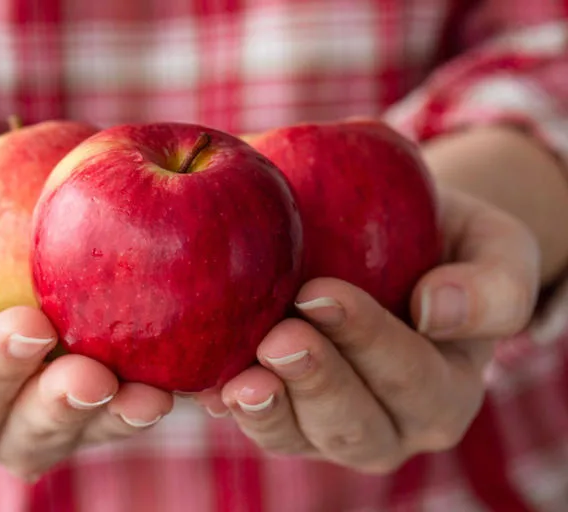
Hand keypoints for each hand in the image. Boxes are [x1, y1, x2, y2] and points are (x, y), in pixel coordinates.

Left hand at [198, 187, 539, 472]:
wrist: (393, 243)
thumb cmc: (444, 243)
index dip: (367, 340)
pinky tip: (203, 385)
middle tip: (278, 337)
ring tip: (236, 381)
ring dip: (267, 409)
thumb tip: (437, 311)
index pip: (410, 376)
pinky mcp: (284, 414)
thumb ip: (493, 285)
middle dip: (314, 381)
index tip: (321, 292)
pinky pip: (256, 419)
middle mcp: (389, 424)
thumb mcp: (495, 247)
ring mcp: (329, 426)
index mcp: (444, 391)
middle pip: (352, 423)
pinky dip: (226, 405)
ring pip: (298, 435)